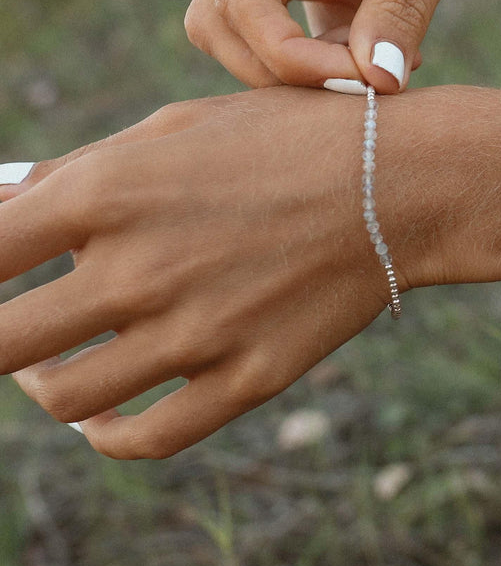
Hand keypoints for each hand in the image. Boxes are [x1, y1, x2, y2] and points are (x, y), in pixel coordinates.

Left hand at [0, 88, 416, 457]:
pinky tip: (103, 420)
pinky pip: (147, 438)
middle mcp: (142, 269)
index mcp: (110, 192)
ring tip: (46, 370)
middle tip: (10, 331)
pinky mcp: (248, 377)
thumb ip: (84, 168)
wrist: (395, 181)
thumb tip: (5, 199)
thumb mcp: (179, 126)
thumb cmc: (285, 139)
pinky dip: (106, 438)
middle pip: (0, 345)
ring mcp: (198, 332)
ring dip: (41, 387)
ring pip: (68, 398)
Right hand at [186, 0, 500, 86]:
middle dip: (275, 68)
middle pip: (220, 19)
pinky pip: (292, 43)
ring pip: (244, 35)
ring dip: (297, 72)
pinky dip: (326, 67)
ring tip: (373, 67)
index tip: (355, 80)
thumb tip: (377, 84)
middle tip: (352, 86)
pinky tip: (383, 58)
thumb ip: (404, 6)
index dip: (284, 53)